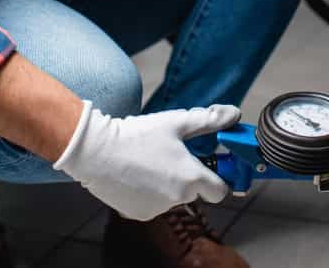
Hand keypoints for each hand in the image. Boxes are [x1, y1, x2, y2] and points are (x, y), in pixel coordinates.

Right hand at [53, 101, 240, 220]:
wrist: (96, 152)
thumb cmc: (136, 135)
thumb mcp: (176, 122)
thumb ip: (209, 120)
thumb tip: (232, 114)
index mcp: (191, 178)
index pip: (220, 190)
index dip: (219, 177)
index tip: (213, 165)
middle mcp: (177, 199)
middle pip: (195, 191)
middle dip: (190, 176)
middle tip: (175, 155)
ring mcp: (157, 209)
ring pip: (173, 197)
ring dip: (168, 183)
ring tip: (150, 160)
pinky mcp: (139, 214)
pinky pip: (154, 203)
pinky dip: (150, 192)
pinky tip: (137, 173)